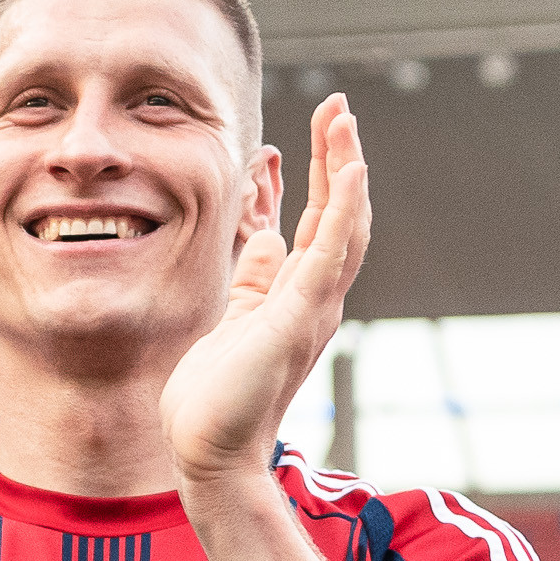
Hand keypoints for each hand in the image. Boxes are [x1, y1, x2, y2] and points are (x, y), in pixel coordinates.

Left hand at [163, 95, 370, 488]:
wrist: (209, 453)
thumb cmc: (215, 398)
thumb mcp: (233, 320)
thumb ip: (253, 280)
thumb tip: (262, 239)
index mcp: (295, 296)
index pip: (316, 222)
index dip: (321, 173)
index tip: (319, 126)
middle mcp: (314, 300)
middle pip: (338, 215)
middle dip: (339, 158)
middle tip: (339, 107)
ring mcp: (311, 310)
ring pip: (342, 227)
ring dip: (344, 171)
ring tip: (344, 122)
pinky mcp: (296, 321)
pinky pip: (328, 257)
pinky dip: (342, 214)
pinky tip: (350, 173)